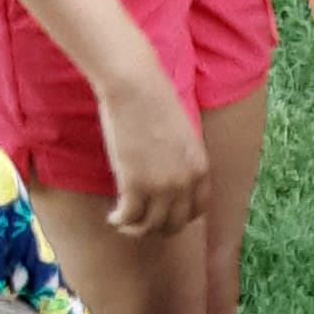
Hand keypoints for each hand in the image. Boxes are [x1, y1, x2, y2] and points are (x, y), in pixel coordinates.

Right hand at [94, 65, 207, 237]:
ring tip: (124, 223)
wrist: (134, 85)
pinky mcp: (135, 186)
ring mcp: (161, 188)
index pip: (197, 210)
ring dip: (137, 229)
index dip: (182, 217)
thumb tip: (168, 171)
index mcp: (200, 169)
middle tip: (144, 224)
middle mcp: (185, 184)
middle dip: (160, 228)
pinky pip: (130, 217)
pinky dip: (121, 221)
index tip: (168, 216)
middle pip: (175, 223)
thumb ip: (181, 157)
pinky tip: (113, 218)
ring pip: (151, 225)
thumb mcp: (182, 133)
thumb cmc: (153, 99)